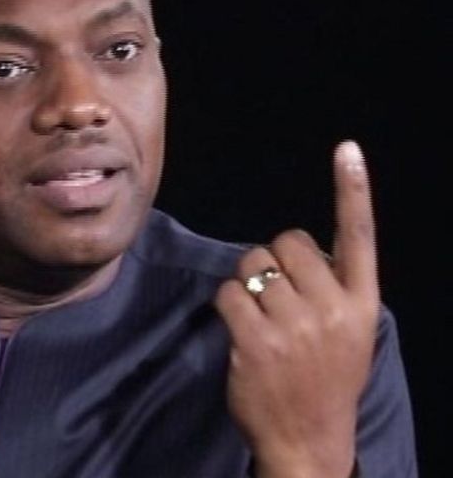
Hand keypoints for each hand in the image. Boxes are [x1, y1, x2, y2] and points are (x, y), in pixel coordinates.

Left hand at [214, 141, 380, 477]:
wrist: (308, 439)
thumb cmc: (325, 380)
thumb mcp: (349, 334)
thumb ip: (333, 290)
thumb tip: (296, 248)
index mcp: (362, 303)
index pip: (360, 235)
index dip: (353, 189)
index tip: (347, 149)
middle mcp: (333, 308)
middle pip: (287, 242)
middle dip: (273, 260)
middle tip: (276, 296)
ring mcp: (294, 325)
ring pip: (252, 264)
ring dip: (247, 282)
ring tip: (261, 318)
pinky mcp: (256, 340)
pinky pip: (228, 292)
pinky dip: (226, 304)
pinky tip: (240, 329)